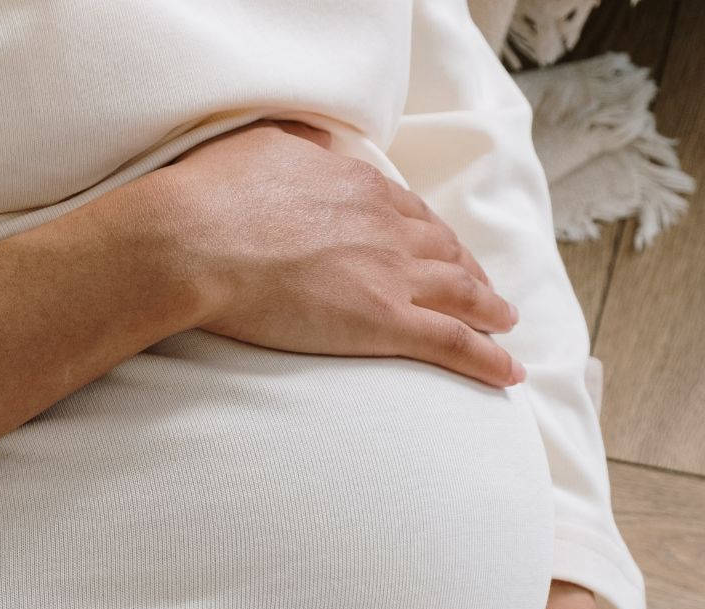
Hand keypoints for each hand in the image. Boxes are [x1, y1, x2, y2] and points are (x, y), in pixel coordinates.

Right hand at [149, 118, 523, 386]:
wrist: (195, 241)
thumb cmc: (212, 195)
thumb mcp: (262, 144)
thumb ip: (298, 145)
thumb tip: (314, 141)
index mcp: (358, 186)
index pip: (410, 212)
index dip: (432, 234)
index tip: (442, 248)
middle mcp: (387, 226)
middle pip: (445, 250)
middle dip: (470, 272)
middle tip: (485, 291)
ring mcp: (391, 275)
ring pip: (461, 293)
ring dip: (490, 310)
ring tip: (505, 325)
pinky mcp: (384, 322)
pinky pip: (452, 342)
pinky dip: (488, 358)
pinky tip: (509, 371)